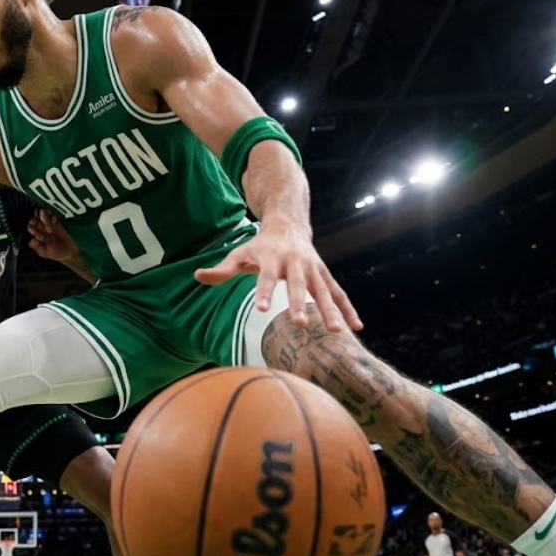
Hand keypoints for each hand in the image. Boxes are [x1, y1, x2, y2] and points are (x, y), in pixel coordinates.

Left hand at [28, 209, 78, 262]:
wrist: (70, 251)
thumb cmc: (56, 253)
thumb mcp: (45, 253)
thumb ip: (38, 247)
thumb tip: (31, 240)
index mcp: (36, 235)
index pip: (30, 227)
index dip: (32, 228)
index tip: (37, 231)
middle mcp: (41, 228)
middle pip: (35, 219)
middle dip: (37, 219)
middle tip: (43, 224)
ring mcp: (49, 224)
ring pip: (43, 215)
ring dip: (44, 216)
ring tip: (49, 222)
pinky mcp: (57, 222)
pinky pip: (53, 216)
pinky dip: (52, 217)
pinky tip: (54, 221)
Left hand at [194, 221, 361, 332]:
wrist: (288, 224)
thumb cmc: (259, 245)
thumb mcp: (240, 253)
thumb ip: (222, 269)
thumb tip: (198, 276)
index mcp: (272, 257)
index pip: (265, 277)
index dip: (263, 292)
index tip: (261, 309)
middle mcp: (295, 262)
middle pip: (297, 284)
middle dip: (299, 304)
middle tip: (300, 324)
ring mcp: (313, 268)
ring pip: (323, 290)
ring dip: (330, 310)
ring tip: (336, 332)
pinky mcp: (324, 274)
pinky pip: (338, 292)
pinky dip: (348, 308)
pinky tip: (357, 326)